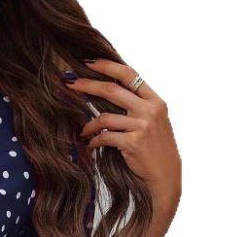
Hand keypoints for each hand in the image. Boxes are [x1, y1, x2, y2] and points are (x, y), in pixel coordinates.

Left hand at [66, 58, 180, 207]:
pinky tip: (90, 144)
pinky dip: (94, 140)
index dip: (107, 66)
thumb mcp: (153, 121)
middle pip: (112, 90)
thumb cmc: (155, 147)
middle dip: (88, 85)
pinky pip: (105, 137)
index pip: (129, 74)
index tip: (88, 62)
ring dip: (88, 125)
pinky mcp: (133, 143)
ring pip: (105, 117)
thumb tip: (109, 91)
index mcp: (154, 100)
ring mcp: (142, 126)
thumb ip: (136, 105)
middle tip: (70, 84)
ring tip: (83, 131)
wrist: (165, 173)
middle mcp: (149, 110)